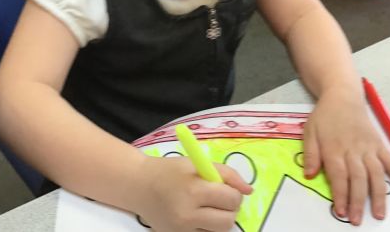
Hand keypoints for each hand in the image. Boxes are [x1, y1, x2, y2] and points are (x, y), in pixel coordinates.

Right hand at [136, 154, 251, 230]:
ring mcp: (181, 231)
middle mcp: (187, 214)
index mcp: (193, 190)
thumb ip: (227, 174)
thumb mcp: (198, 164)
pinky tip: (198, 216)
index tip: (227, 188)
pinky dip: (206, 228)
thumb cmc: (170, 171)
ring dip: (219, 220)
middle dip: (230, 209)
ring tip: (208, 207)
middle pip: (227, 221)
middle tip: (221, 198)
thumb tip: (249, 190)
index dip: (235, 193)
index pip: (230, 199)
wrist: (139, 186)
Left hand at [302, 89, 389, 225]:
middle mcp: (353, 149)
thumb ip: (310, 154)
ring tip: (379, 214)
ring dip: (378, 195)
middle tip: (358, 220)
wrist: (343, 95)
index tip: (341, 211)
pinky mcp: (380, 144)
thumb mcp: (309, 131)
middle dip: (358, 201)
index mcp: (333, 147)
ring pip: (376, 173)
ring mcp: (369, 147)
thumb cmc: (324, 115)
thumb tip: (309, 175)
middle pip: (358, 178)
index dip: (340, 194)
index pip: (339, 175)